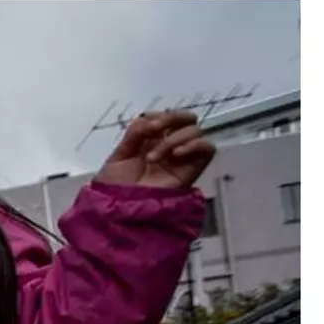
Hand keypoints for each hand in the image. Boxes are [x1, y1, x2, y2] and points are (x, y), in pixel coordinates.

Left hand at [95, 111, 215, 190]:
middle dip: (173, 118)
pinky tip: (176, 154)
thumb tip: (149, 118)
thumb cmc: (115, 186)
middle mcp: (170, 148)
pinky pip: (208, 149)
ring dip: (175, 138)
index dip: (159, 114)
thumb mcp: (119, 155)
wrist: (118, 209)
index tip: (145, 123)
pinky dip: (195, 145)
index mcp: (152, 142)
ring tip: (154, 157)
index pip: (168, 117)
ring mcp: (182, 159)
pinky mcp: (192, 171)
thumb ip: (135, 134)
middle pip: (187, 120)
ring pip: (196, 132)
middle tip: (154, 130)